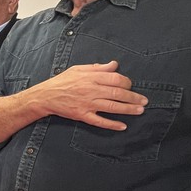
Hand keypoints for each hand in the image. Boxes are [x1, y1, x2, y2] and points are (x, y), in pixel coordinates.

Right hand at [30, 61, 147, 130]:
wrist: (45, 96)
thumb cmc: (62, 81)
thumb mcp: (79, 69)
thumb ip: (98, 68)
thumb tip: (115, 64)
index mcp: (91, 77)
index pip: (115, 79)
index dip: (127, 82)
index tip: (131, 85)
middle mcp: (91, 90)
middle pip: (117, 93)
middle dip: (133, 97)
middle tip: (144, 101)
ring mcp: (87, 104)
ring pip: (112, 107)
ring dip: (128, 109)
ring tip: (140, 111)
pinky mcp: (82, 115)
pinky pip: (99, 121)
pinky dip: (112, 124)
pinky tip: (122, 126)